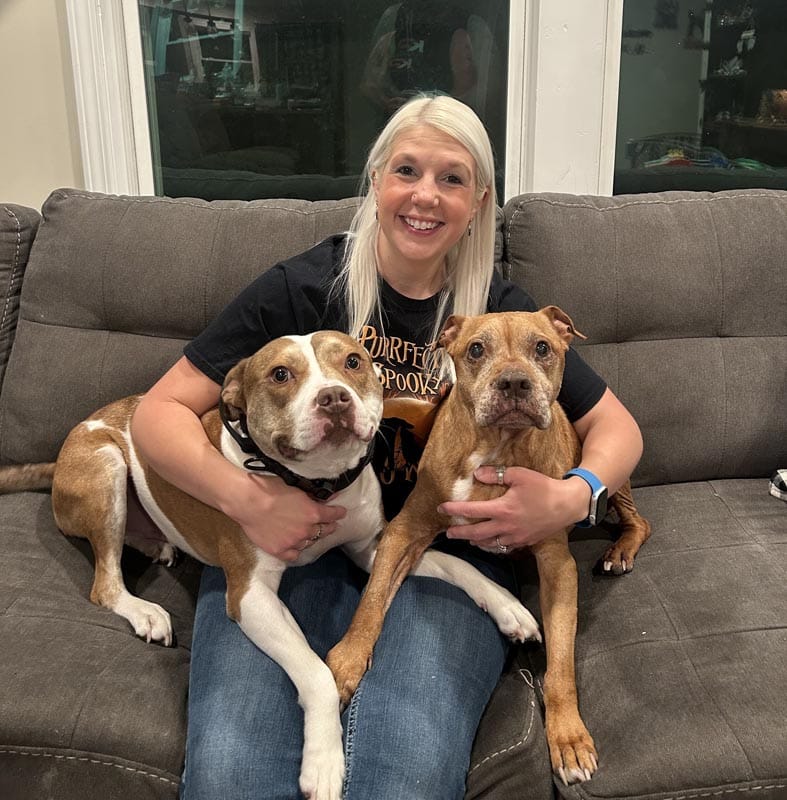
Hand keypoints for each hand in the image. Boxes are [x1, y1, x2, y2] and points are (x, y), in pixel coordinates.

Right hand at [225, 471, 346, 561]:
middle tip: (331, 525)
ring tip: (310, 534)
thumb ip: (313, 495)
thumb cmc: (270, 489)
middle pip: (324, 531)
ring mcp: (293, 542)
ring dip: (311, 537)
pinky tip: (295, 546)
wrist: (248, 501)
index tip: (341, 512)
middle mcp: (307, 530)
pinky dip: (296, 550)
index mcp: (313, 513)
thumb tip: (330, 496)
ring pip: (309, 543)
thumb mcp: (296, 487)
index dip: (338, 513)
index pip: (332, 515)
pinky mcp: (280, 550)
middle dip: (329, 527)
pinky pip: (294, 555)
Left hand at [437, 465, 589, 550]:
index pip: (472, 510)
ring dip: (476, 541)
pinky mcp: (525, 541)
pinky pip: (504, 547)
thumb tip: (477, 474)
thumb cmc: (543, 487)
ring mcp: (515, 537)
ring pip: (490, 543)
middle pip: (476, 533)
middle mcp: (505, 526)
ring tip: (467, 539)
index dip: (454, 509)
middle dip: (460, 533)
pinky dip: (494, 545)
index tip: (441, 509)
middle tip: (448, 533)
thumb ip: (496, 475)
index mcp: (502, 509)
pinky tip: (491, 543)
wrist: (568, 505)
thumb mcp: (519, 474)